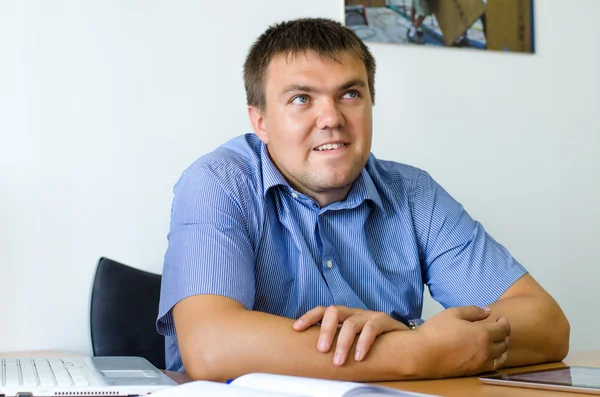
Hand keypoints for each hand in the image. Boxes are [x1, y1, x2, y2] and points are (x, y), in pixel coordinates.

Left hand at [293, 305, 407, 365]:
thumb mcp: (351, 341)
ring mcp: (369, 315)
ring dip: (343, 343)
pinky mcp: (384, 321)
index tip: (296, 329)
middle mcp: (354, 312)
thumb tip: (313, 357)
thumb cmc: (373, 342)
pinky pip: (372, 328)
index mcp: (344, 315)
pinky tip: (360, 356)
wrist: (404, 341)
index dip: (309, 317)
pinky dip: (364, 342)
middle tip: (322, 350)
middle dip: (326, 330)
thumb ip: (337, 343)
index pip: (323, 310)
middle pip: (334, 311)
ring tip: (339, 361)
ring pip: (352, 323)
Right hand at [416, 306, 510, 377]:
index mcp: (483, 333)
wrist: (423, 354)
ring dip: (503, 348)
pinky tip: (489, 354)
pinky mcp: (474, 371)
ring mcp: (481, 362)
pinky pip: (493, 366)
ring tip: (497, 342)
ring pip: (502, 357)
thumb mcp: (453, 313)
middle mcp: (486, 349)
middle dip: (504, 334)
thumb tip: (487, 311)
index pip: (504, 329)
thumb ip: (472, 311)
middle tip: (499, 328)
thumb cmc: (436, 331)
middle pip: (505, 343)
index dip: (505, 322)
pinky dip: (496, 359)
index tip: (501, 318)